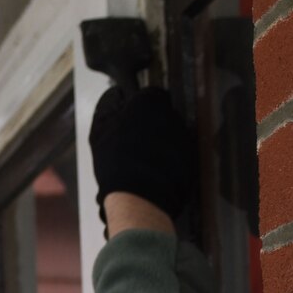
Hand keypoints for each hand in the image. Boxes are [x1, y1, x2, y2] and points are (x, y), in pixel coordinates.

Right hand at [89, 85, 195, 227]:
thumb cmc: (116, 162)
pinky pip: (180, 154)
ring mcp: (185, 136)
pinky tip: (155, 173)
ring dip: (162, 143)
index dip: (140, 108)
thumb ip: (107, 106)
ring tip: (144, 162)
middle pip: (164, 114)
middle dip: (153, 125)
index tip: (132, 121)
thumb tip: (114, 95)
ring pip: (173, 134)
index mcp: (150, 100)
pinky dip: (171, 160)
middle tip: (136, 144)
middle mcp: (173, 114)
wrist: (139, 198)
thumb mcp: (99, 130)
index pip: (151, 94)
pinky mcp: (193, 158)